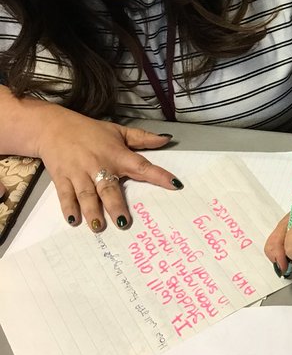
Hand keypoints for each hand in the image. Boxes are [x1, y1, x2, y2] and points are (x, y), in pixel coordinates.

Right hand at [34, 105, 181, 231]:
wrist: (54, 127)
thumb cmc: (91, 131)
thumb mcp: (119, 131)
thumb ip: (143, 138)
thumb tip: (167, 139)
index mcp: (117, 155)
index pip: (142, 166)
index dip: (159, 175)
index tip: (175, 185)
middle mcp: (99, 165)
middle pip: (108, 188)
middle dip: (115, 205)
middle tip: (123, 222)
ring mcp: (79, 173)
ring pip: (87, 195)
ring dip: (93, 211)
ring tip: (99, 227)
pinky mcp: (62, 179)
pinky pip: (65, 196)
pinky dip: (69, 208)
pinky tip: (73, 220)